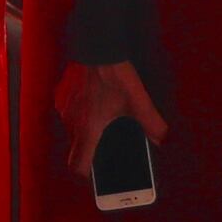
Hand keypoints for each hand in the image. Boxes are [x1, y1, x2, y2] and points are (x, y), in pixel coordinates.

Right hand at [54, 60, 167, 185]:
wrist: (95, 47)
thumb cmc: (115, 75)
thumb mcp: (138, 100)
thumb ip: (151, 123)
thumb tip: (160, 139)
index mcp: (88, 130)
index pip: (77, 165)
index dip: (86, 173)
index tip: (96, 173)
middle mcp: (71, 122)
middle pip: (76, 147)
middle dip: (90, 147)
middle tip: (106, 141)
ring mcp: (64, 108)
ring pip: (72, 128)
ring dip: (84, 128)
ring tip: (102, 118)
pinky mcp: (61, 95)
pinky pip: (68, 111)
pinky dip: (79, 112)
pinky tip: (93, 101)